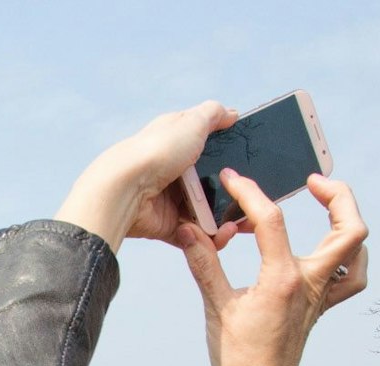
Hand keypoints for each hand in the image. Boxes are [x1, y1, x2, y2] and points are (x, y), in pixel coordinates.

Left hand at [54, 101, 238, 248]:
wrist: (126, 189)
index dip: (232, 158)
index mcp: (179, 145)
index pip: (212, 150)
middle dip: (235, 195)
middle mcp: (176, 172)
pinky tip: (221, 235)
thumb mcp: (190, 122)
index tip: (253, 167)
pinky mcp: (169, 226)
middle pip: (213, 185)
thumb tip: (232, 113)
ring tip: (239, 224)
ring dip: (226, 221)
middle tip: (252, 202)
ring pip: (208, 214)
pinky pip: (196, 235)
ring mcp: (173, 201)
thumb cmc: (156, 151)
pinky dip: (209, 238)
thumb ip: (213, 115)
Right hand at [177, 170, 368, 365]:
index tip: (231, 180)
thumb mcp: (217, 308)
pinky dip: (350, 255)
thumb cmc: (239, 360)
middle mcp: (310, 284)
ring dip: (346, 219)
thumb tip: (189, 230)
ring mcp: (320, 295)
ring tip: (325, 203)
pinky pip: (353, 276)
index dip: (249, 192)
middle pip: (347, 227)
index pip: (272, 220)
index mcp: (281, 280)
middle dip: (335, 194)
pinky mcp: (321, 306)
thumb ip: (204, 264)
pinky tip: (332, 247)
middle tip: (311, 180)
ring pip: (356, 249)